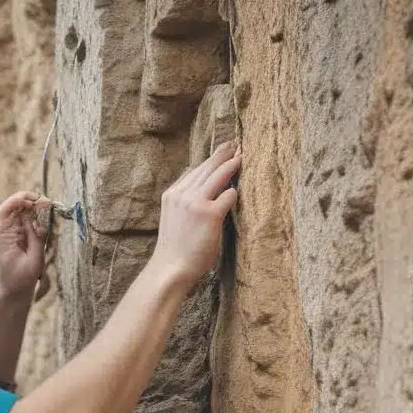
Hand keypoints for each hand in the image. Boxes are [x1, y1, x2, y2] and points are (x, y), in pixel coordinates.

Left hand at [0, 191, 49, 298]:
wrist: (10, 294)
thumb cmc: (19, 280)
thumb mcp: (33, 260)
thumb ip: (37, 238)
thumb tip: (41, 220)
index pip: (8, 206)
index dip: (24, 199)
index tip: (40, 202)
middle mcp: (1, 229)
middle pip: (16, 205)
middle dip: (33, 203)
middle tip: (49, 206)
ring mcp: (8, 232)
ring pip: (23, 212)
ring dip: (36, 211)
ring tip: (49, 215)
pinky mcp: (14, 236)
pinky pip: (25, 222)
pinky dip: (36, 220)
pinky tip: (45, 224)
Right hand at [152, 141, 240, 288]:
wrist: (170, 269)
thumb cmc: (175, 251)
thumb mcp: (174, 219)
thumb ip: (186, 204)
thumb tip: (206, 192)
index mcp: (171, 195)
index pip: (193, 171)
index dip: (208, 161)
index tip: (220, 152)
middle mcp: (182, 194)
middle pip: (206, 167)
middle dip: (222, 154)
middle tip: (235, 143)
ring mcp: (195, 202)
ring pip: (218, 175)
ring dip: (232, 164)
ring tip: (242, 155)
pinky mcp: (210, 214)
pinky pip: (229, 195)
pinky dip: (234, 194)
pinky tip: (237, 194)